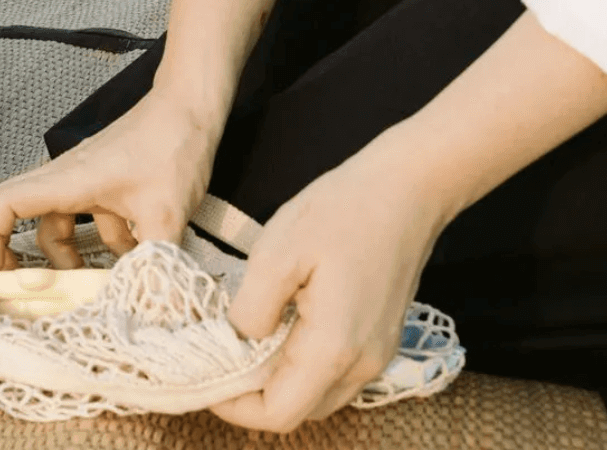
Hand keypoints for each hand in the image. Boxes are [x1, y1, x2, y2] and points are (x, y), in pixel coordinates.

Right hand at [0, 87, 218, 271]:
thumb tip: (161, 310)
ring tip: (92, 287)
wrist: (191, 108)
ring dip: (67, 256)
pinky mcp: (105, 184)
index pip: (3, 206)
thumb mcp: (167, 214)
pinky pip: (88, 219)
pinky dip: (104, 244)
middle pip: (14, 212)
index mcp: (66, 182)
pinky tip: (135, 259)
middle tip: (22, 287)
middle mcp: (65, 180)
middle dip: (10, 250)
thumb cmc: (171, 147)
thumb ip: (157, 265)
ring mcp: (84, 181)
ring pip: (55, 223)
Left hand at [212, 147, 447, 432]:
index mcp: (333, 349)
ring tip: (240, 343)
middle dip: (251, 396)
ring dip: (276, 383)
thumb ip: (251, 307)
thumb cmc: (339, 214)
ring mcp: (377, 355)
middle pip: (297, 411)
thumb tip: (237, 339)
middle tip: (214, 357)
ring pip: (317, 396)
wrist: (405, 192)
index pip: (278, 414)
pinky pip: (334, 374)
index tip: (201, 374)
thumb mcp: (277, 253)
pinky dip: (300, 367)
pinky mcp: (381, 340)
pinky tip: (276, 330)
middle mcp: (362, 366)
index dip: (233, 406)